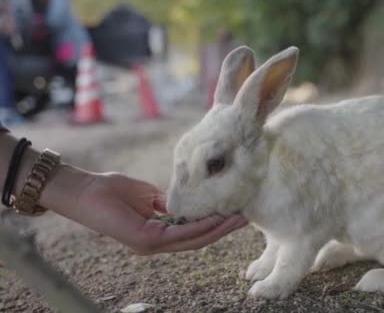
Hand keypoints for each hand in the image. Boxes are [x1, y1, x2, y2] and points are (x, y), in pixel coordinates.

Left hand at [42, 168, 247, 254]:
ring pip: (193, 240)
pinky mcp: (146, 239)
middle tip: (246, 218)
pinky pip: (180, 234)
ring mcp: (151, 244)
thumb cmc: (110, 190)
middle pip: (198, 240)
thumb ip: (167, 202)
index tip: (235, 212)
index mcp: (157, 233)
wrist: (85, 191)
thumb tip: (187, 201)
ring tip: (239, 218)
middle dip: (223, 229)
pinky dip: (201, 226)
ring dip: (218, 229)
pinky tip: (217, 217)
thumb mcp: (148, 195)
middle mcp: (156, 244)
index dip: (215, 225)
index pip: (192, 233)